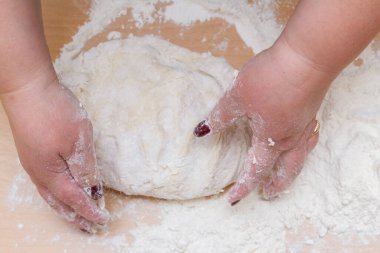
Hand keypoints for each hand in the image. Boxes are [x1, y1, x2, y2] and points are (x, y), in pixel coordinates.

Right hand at [1, 74, 108, 232]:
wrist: (28, 88)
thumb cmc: (54, 113)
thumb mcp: (78, 141)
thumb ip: (85, 169)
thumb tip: (92, 190)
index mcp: (51, 174)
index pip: (75, 200)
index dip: (90, 211)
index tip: (103, 220)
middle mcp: (39, 174)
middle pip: (59, 203)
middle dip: (75, 216)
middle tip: (89, 227)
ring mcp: (33, 164)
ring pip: (50, 195)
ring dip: (65, 207)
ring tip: (77, 215)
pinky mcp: (33, 153)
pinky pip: (45, 183)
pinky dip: (58, 193)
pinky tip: (63, 189)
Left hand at [194, 41, 334, 203]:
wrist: (307, 57)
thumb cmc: (271, 78)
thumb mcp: (238, 96)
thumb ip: (221, 115)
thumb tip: (202, 131)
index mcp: (271, 139)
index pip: (256, 170)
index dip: (243, 187)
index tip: (233, 200)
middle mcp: (291, 138)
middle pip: (286, 171)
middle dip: (277, 185)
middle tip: (268, 194)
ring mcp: (305, 125)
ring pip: (300, 158)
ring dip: (291, 171)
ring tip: (286, 174)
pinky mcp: (312, 110)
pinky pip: (308, 140)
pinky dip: (303, 149)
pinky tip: (301, 140)